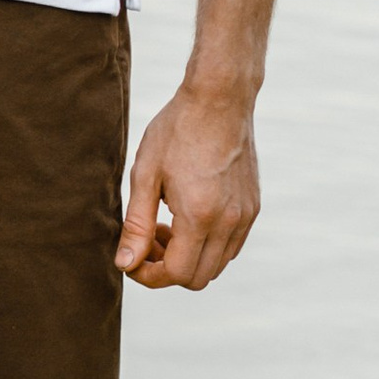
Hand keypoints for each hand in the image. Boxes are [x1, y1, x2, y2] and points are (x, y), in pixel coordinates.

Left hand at [117, 81, 261, 291]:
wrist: (218, 100)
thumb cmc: (176, 131)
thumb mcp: (145, 175)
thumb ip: (136, 225)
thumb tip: (125, 264)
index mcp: (200, 215)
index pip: (176, 273)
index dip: (148, 276)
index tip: (131, 260)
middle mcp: (229, 222)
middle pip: (198, 278)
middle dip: (166, 269)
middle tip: (147, 239)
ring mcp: (245, 216)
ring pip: (217, 266)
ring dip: (188, 258)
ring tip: (165, 224)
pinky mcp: (253, 208)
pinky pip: (231, 247)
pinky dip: (207, 246)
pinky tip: (187, 216)